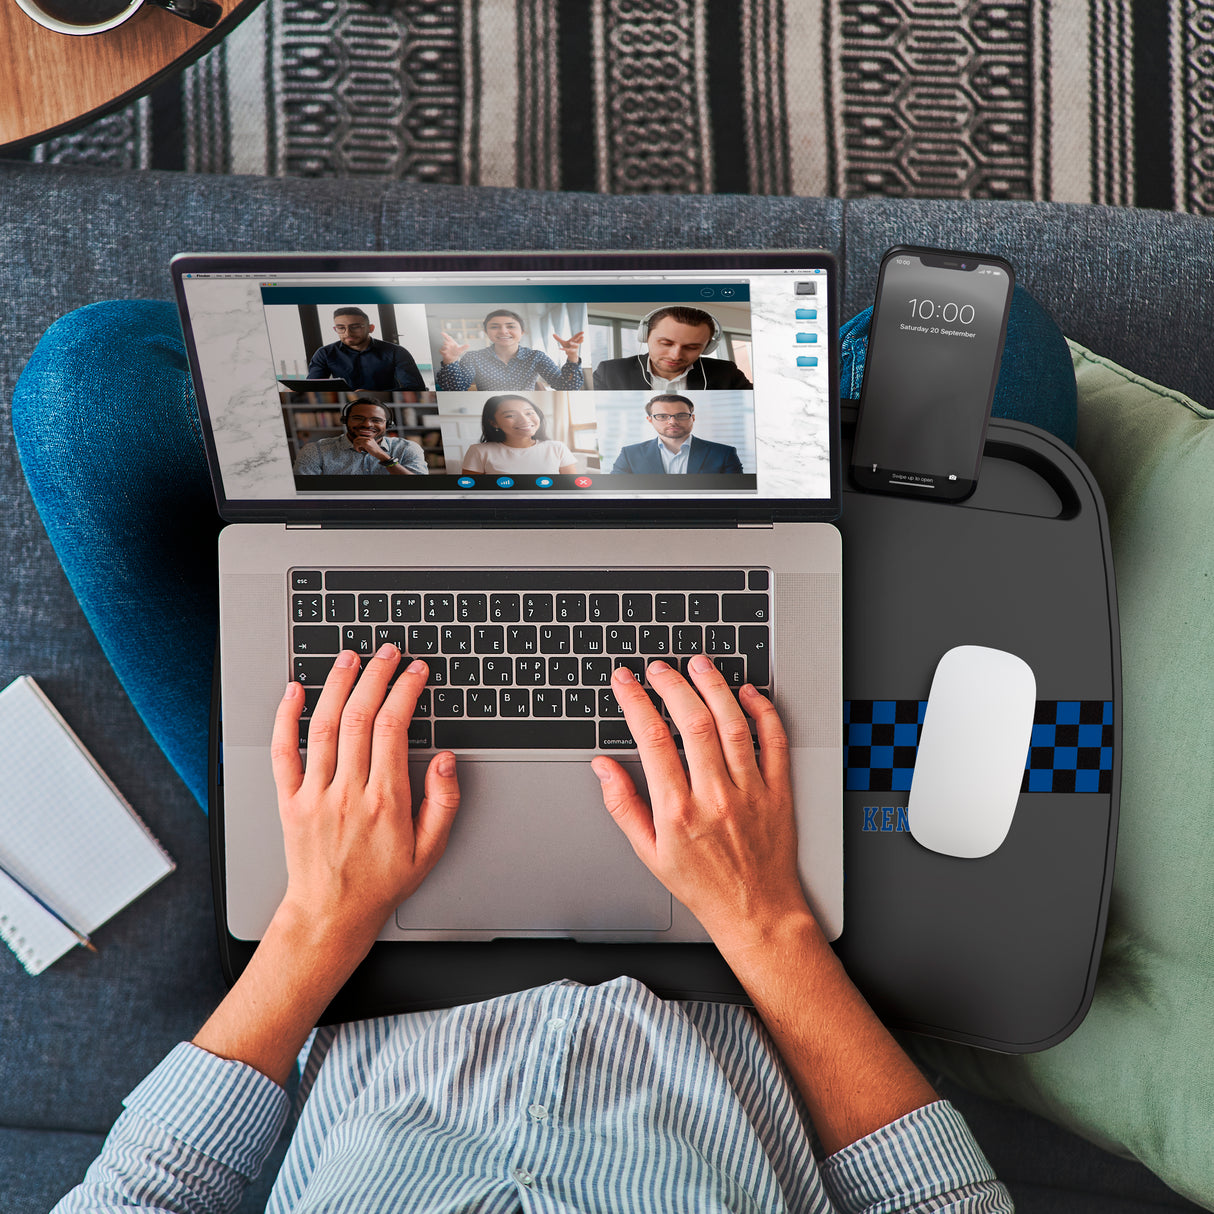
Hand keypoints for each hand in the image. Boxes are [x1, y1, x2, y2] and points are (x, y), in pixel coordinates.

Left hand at [271, 646, 460, 951]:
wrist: (331, 915)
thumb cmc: (381, 883)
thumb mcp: (430, 850)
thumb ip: (444, 801)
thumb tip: (448, 759)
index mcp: (385, 801)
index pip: (393, 728)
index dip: (406, 691)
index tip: (417, 672)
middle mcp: (348, 792)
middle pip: (359, 716)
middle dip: (377, 675)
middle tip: (388, 652)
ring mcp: (315, 794)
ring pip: (323, 726)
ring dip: (337, 684)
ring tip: (350, 656)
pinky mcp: (289, 801)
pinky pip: (283, 752)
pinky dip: (286, 717)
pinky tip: (294, 690)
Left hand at [348, 432, 387, 459]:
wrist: (379, 453)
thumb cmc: (374, 450)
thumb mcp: (369, 444)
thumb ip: (364, 442)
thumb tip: (356, 443)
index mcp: (368, 436)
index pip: (359, 437)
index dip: (356, 442)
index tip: (358, 447)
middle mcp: (367, 437)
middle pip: (357, 438)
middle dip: (355, 444)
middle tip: (357, 448)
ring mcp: (366, 440)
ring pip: (356, 441)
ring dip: (355, 447)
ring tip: (358, 450)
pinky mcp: (366, 443)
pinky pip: (357, 445)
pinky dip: (357, 448)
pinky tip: (360, 451)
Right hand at [440, 331, 468, 363]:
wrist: (453, 358)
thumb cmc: (456, 352)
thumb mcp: (461, 350)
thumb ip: (464, 347)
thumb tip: (468, 345)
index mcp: (451, 342)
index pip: (447, 337)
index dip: (444, 335)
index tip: (441, 333)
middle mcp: (447, 344)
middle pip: (445, 342)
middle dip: (446, 343)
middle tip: (449, 346)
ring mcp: (444, 347)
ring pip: (443, 346)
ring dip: (445, 348)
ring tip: (447, 350)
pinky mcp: (442, 351)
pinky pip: (441, 350)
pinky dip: (443, 352)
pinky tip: (446, 353)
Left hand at [553, 330, 583, 360]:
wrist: (570, 355)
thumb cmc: (567, 347)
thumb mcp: (562, 342)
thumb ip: (558, 338)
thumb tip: (553, 334)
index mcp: (574, 340)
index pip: (577, 337)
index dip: (580, 334)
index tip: (583, 332)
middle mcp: (575, 344)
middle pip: (578, 341)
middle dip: (580, 339)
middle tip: (583, 337)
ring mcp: (574, 348)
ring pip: (574, 346)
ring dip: (573, 344)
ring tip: (570, 343)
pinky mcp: (571, 352)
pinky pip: (567, 350)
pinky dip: (564, 349)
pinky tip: (560, 348)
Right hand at [592, 655, 809, 942]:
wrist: (756, 912)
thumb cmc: (702, 885)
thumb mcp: (648, 853)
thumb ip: (622, 805)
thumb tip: (602, 766)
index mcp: (677, 811)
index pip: (651, 738)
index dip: (634, 701)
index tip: (625, 681)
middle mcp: (714, 796)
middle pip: (692, 722)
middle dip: (672, 685)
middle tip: (659, 668)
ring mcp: (750, 792)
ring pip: (732, 724)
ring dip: (714, 686)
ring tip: (698, 664)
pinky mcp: (778, 791)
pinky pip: (774, 742)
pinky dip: (763, 711)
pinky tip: (748, 692)